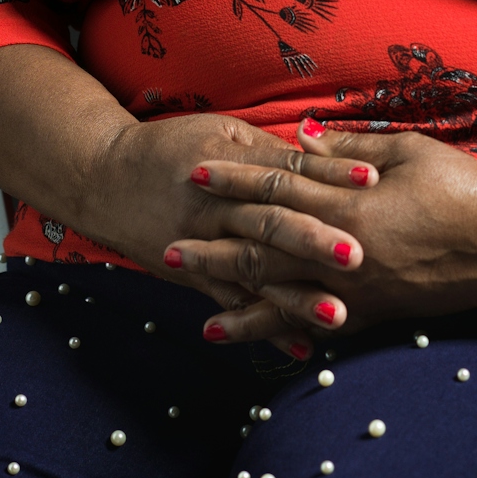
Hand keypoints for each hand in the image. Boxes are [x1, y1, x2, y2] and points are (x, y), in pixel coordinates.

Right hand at [81, 113, 377, 355]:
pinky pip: (232, 304)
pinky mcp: (191, 277)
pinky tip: (299, 346)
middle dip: (315, 241)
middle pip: (272, 224)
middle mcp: (218, 208)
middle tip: (357, 256)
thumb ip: (269, 149)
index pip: (288, 171)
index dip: (330, 175)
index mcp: (232, 165)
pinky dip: (264, 326)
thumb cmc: (172, 146)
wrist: (104, 177)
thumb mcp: (222, 131)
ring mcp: (203, 246)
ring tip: (338, 315)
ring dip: (295, 296)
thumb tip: (321, 153)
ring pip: (255, 272)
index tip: (372, 181)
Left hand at [163, 121, 476, 346]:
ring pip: (281, 296)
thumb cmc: (460, 186)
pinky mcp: (372, 312)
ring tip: (196, 308)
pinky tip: (259, 335)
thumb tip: (302, 137)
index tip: (196, 172)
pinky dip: (281, 330)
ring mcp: (354, 289)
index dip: (234, 180)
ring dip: (235, 300)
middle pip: (263, 248)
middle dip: (214, 247)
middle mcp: (341, 253)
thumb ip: (348, 148)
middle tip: (168, 248)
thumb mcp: (406, 150)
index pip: (276, 188)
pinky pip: (314, 325)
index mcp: (347, 205)